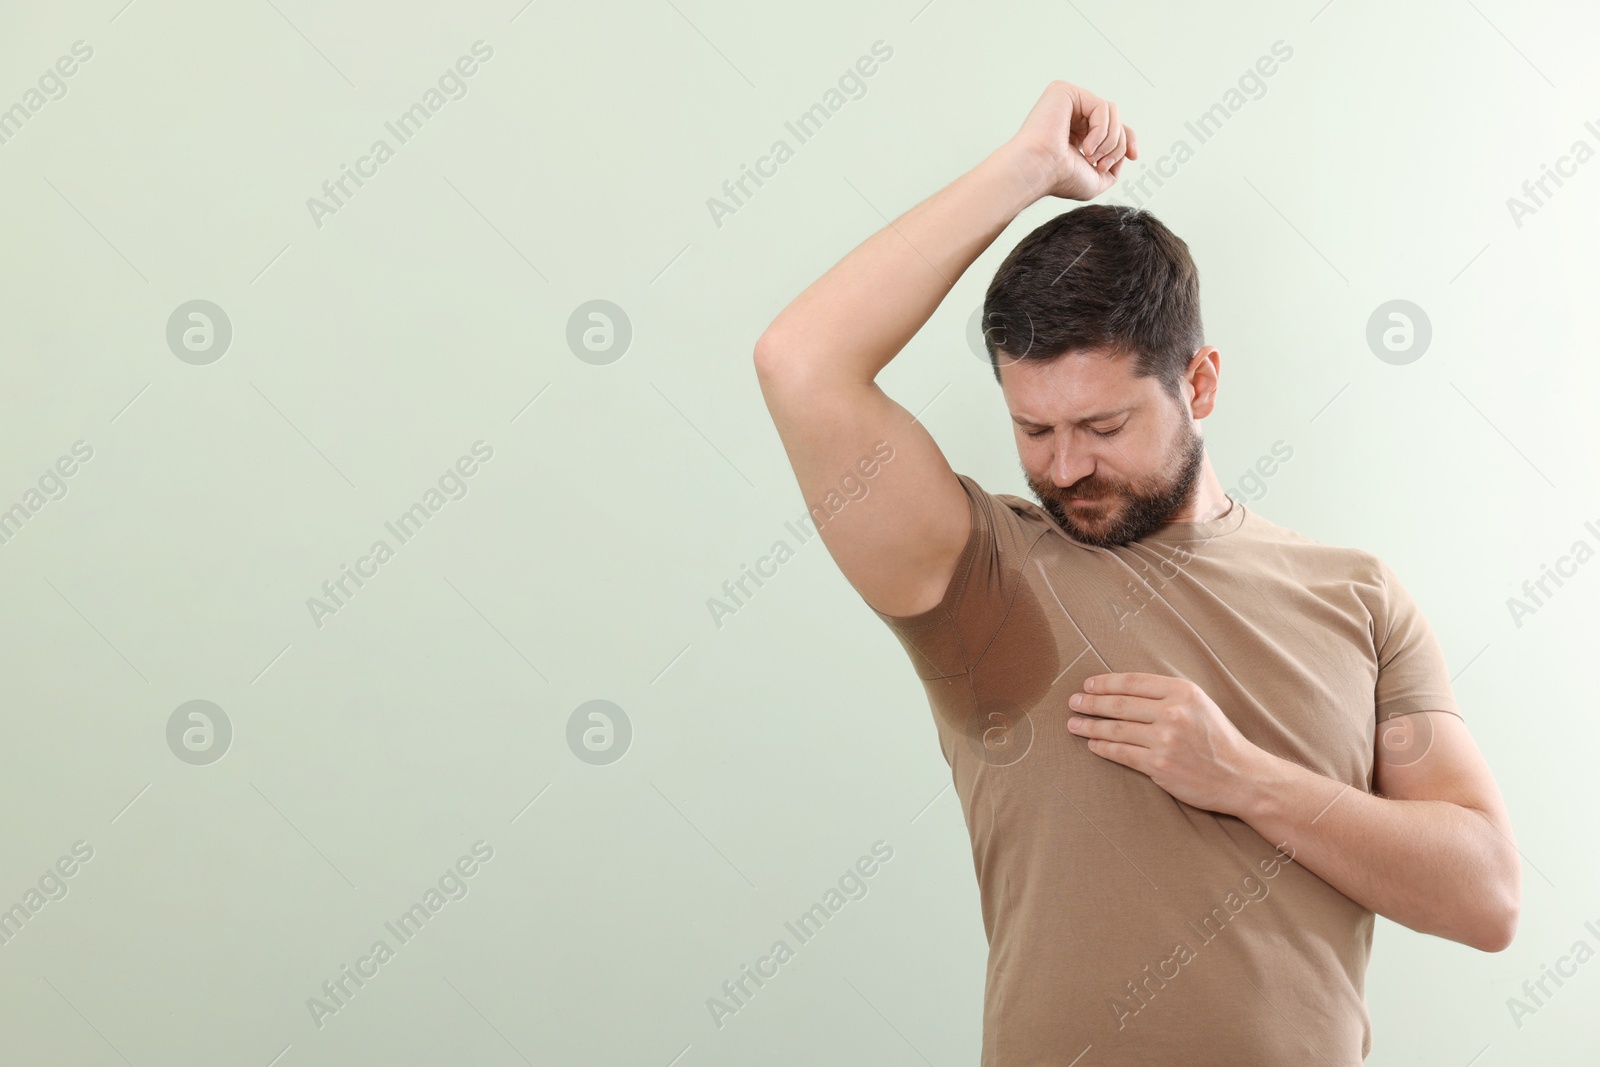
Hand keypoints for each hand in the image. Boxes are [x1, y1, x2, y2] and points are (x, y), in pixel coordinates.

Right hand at [1008, 80, 1137, 201]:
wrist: (1039, 172)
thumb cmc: (1059, 179)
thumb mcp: (1096, 180)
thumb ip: (1114, 166)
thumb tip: (1126, 152)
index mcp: (1075, 132)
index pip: (1111, 126)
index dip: (1128, 139)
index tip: (1134, 156)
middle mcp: (1071, 114)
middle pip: (1115, 119)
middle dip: (1118, 145)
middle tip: (1101, 164)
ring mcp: (1067, 101)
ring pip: (1112, 111)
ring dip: (1110, 140)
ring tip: (1092, 156)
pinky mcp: (1064, 92)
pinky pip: (1101, 106)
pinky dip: (1100, 130)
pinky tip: (1085, 147)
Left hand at [1065, 672, 1266, 813]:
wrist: (1242, 777)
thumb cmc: (1218, 739)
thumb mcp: (1200, 704)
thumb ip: (1168, 694)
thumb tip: (1124, 689)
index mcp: (1183, 692)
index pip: (1133, 682)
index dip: (1105, 682)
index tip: (1088, 684)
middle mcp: (1173, 713)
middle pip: (1119, 704)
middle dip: (1091, 703)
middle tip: (1073, 702)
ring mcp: (1165, 740)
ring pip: (1116, 730)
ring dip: (1090, 726)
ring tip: (1073, 724)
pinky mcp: (1159, 766)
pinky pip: (1121, 754)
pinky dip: (1102, 748)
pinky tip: (1092, 744)